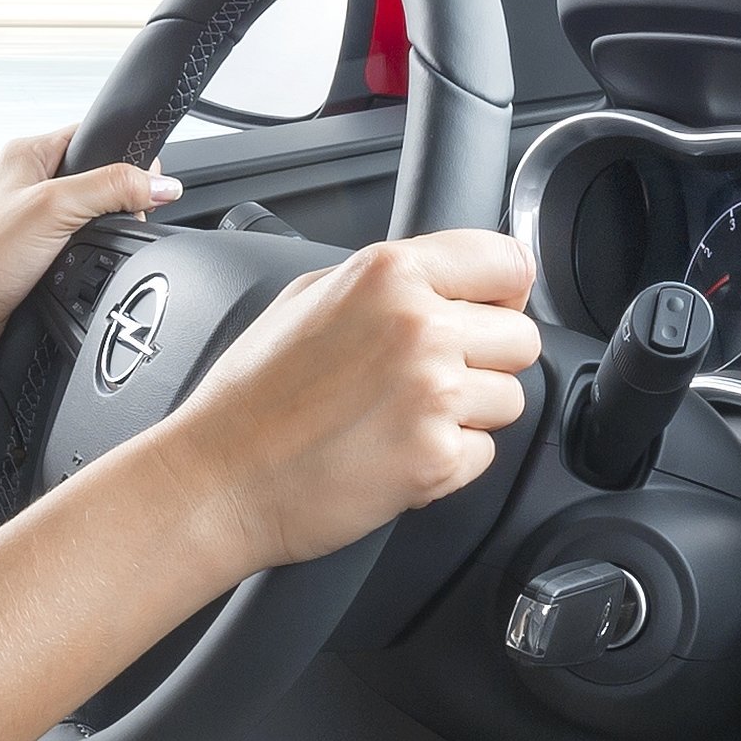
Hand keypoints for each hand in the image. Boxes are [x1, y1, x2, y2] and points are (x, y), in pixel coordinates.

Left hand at [0, 126, 178, 358]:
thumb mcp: (56, 208)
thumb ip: (112, 188)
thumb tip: (161, 184)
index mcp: (29, 152)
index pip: (94, 134)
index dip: (126, 155)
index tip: (147, 180)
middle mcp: (30, 179)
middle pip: (99, 173)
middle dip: (119, 197)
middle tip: (116, 220)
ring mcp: (35, 215)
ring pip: (94, 210)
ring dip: (106, 227)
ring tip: (94, 242)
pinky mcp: (39, 247)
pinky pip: (83, 239)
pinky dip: (93, 249)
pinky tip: (87, 259)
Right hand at [151, 229, 542, 574]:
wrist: (219, 477)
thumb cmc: (253, 395)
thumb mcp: (311, 296)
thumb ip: (391, 281)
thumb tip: (456, 279)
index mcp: (389, 274)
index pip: (509, 262)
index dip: (502, 293)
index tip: (487, 312)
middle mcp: (419, 326)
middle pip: (522, 337)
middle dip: (486, 361)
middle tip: (429, 379)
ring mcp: (433, 394)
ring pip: (510, 398)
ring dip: (470, 415)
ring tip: (401, 418)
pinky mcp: (437, 457)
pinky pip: (485, 454)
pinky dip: (449, 461)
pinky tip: (395, 452)